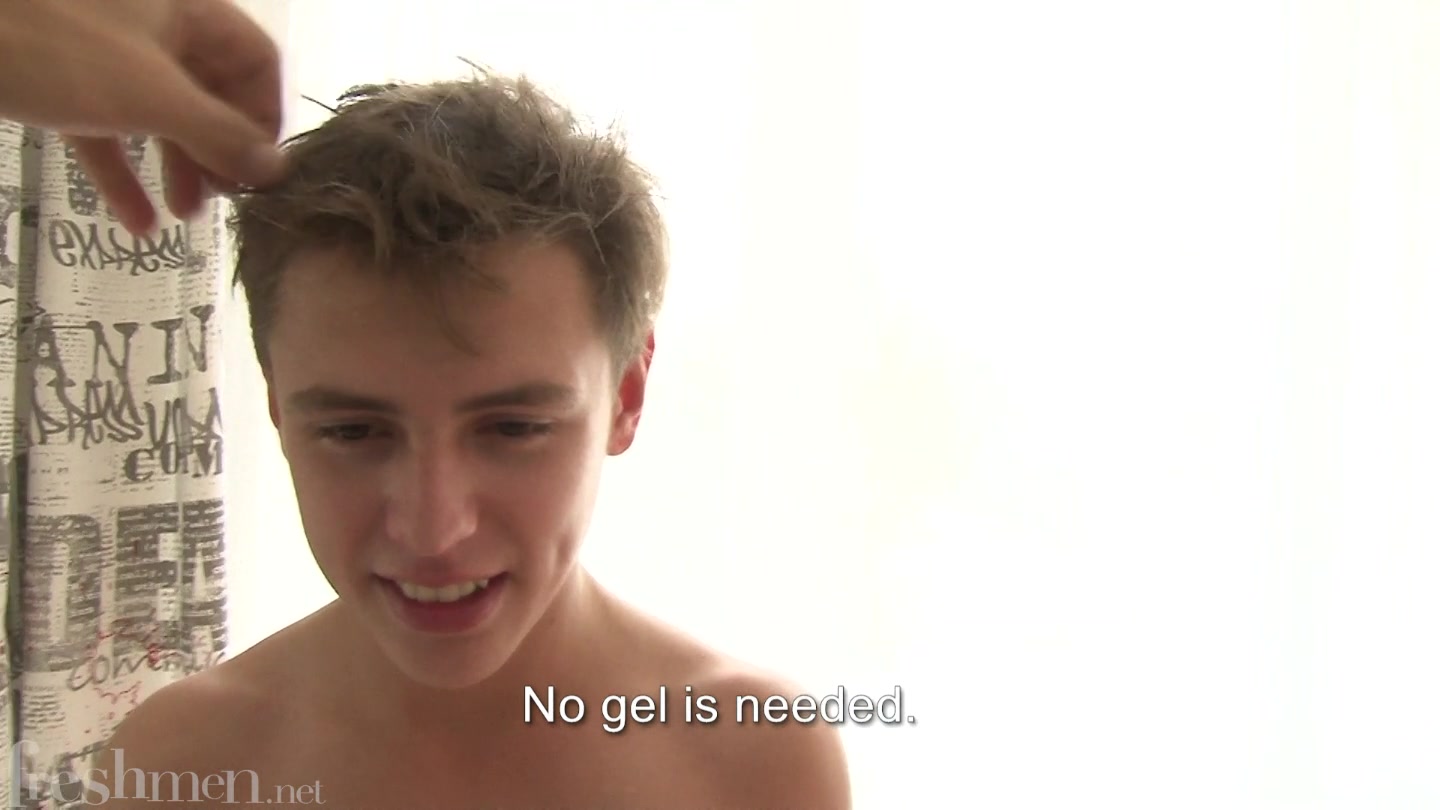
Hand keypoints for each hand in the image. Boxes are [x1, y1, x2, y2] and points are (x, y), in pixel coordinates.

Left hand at [0, 0, 286, 232]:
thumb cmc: (55, 48)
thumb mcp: (150, 95)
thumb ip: (219, 134)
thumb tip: (277, 169)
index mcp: (185, 9)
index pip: (255, 60)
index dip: (266, 115)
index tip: (261, 171)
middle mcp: (152, 24)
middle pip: (210, 90)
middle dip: (219, 149)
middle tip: (223, 201)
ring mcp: (104, 50)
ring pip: (159, 112)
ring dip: (176, 166)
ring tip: (186, 216)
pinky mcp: (60, 77)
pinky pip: (108, 127)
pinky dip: (123, 172)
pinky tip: (135, 222)